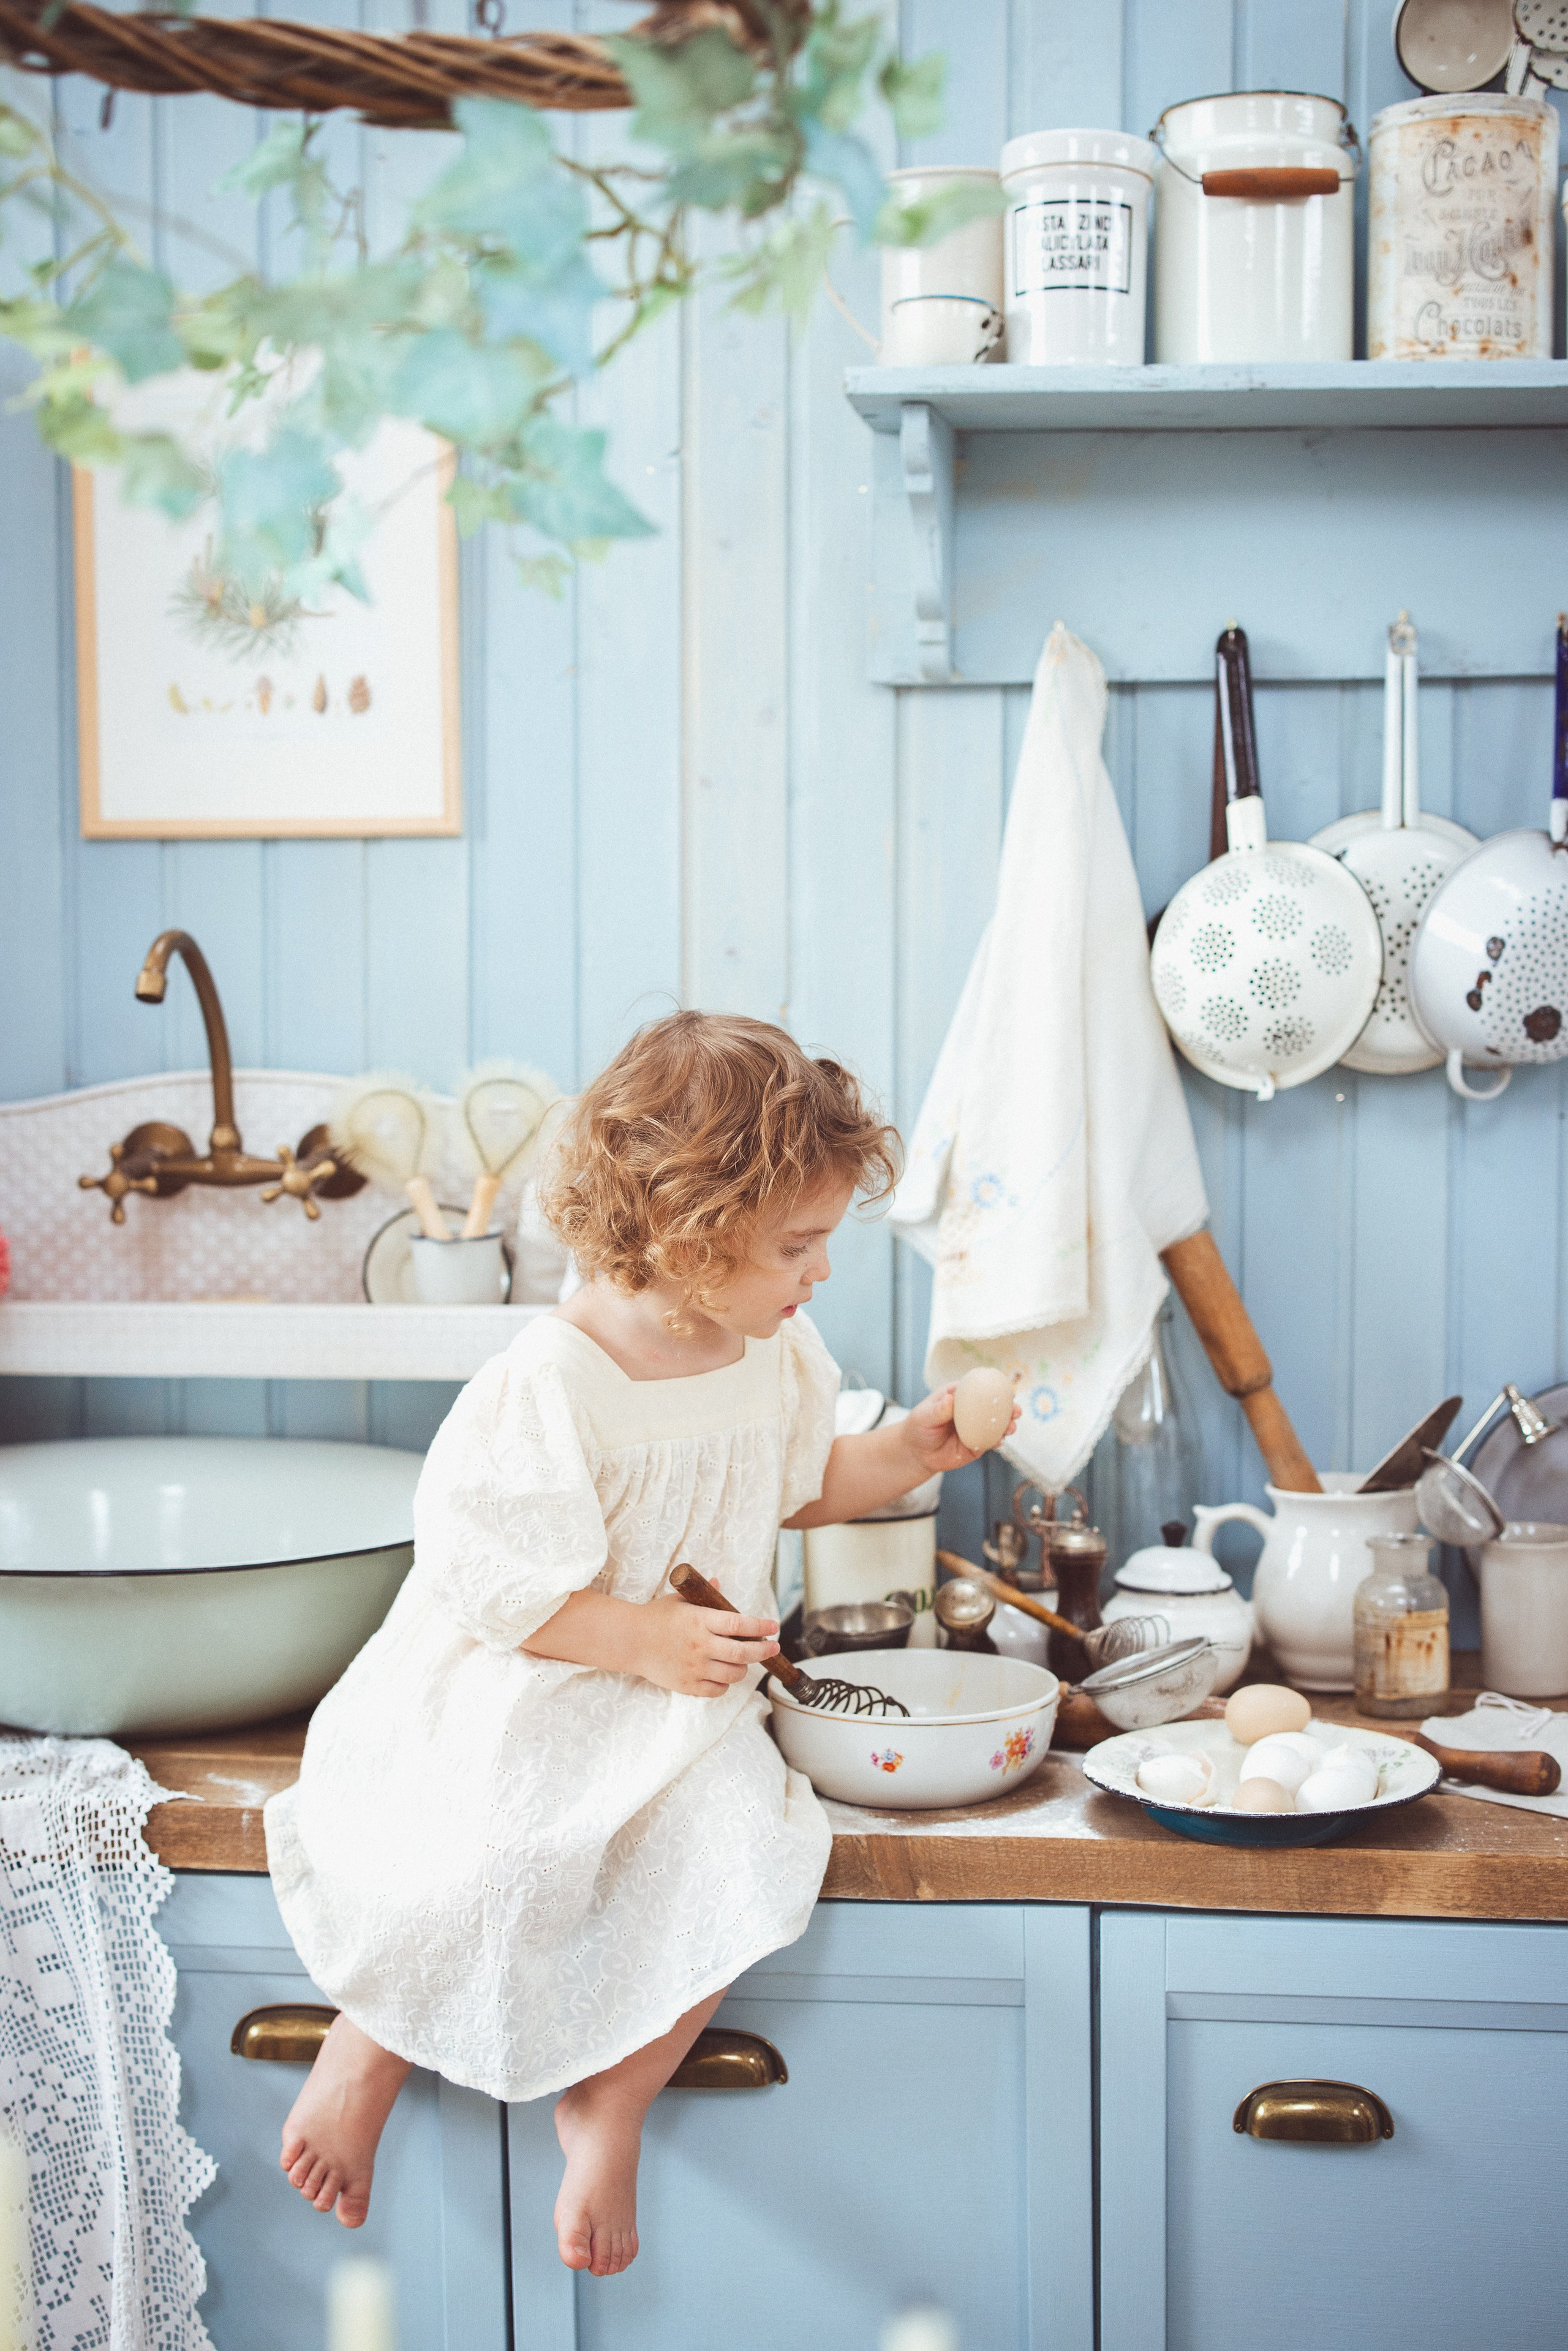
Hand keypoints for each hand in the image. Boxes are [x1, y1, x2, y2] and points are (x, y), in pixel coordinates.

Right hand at [634, 1595, 779, 1697]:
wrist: (630, 1641)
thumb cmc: (656, 1618)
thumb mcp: (679, 1601)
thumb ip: (704, 1596)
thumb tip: (719, 1582)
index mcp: (700, 1620)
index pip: (740, 1625)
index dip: (761, 1626)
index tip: (773, 1626)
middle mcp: (700, 1645)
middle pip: (743, 1653)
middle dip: (764, 1651)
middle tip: (773, 1648)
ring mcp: (694, 1668)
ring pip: (734, 1673)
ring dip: (744, 1667)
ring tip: (742, 1661)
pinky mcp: (687, 1685)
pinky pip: (718, 1690)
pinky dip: (725, 1683)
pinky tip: (722, 1674)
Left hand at [899, 1382, 1022, 1477]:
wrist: (917, 1454)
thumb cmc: (918, 1428)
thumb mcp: (924, 1416)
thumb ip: (938, 1409)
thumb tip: (950, 1398)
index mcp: (959, 1396)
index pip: (979, 1388)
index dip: (994, 1386)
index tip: (1006, 1388)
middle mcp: (971, 1411)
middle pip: (994, 1406)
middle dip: (1008, 1407)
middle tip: (1015, 1410)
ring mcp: (976, 1428)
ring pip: (996, 1424)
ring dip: (1007, 1424)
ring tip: (1011, 1427)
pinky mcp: (978, 1444)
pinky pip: (990, 1441)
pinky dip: (998, 1441)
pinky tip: (1000, 1441)